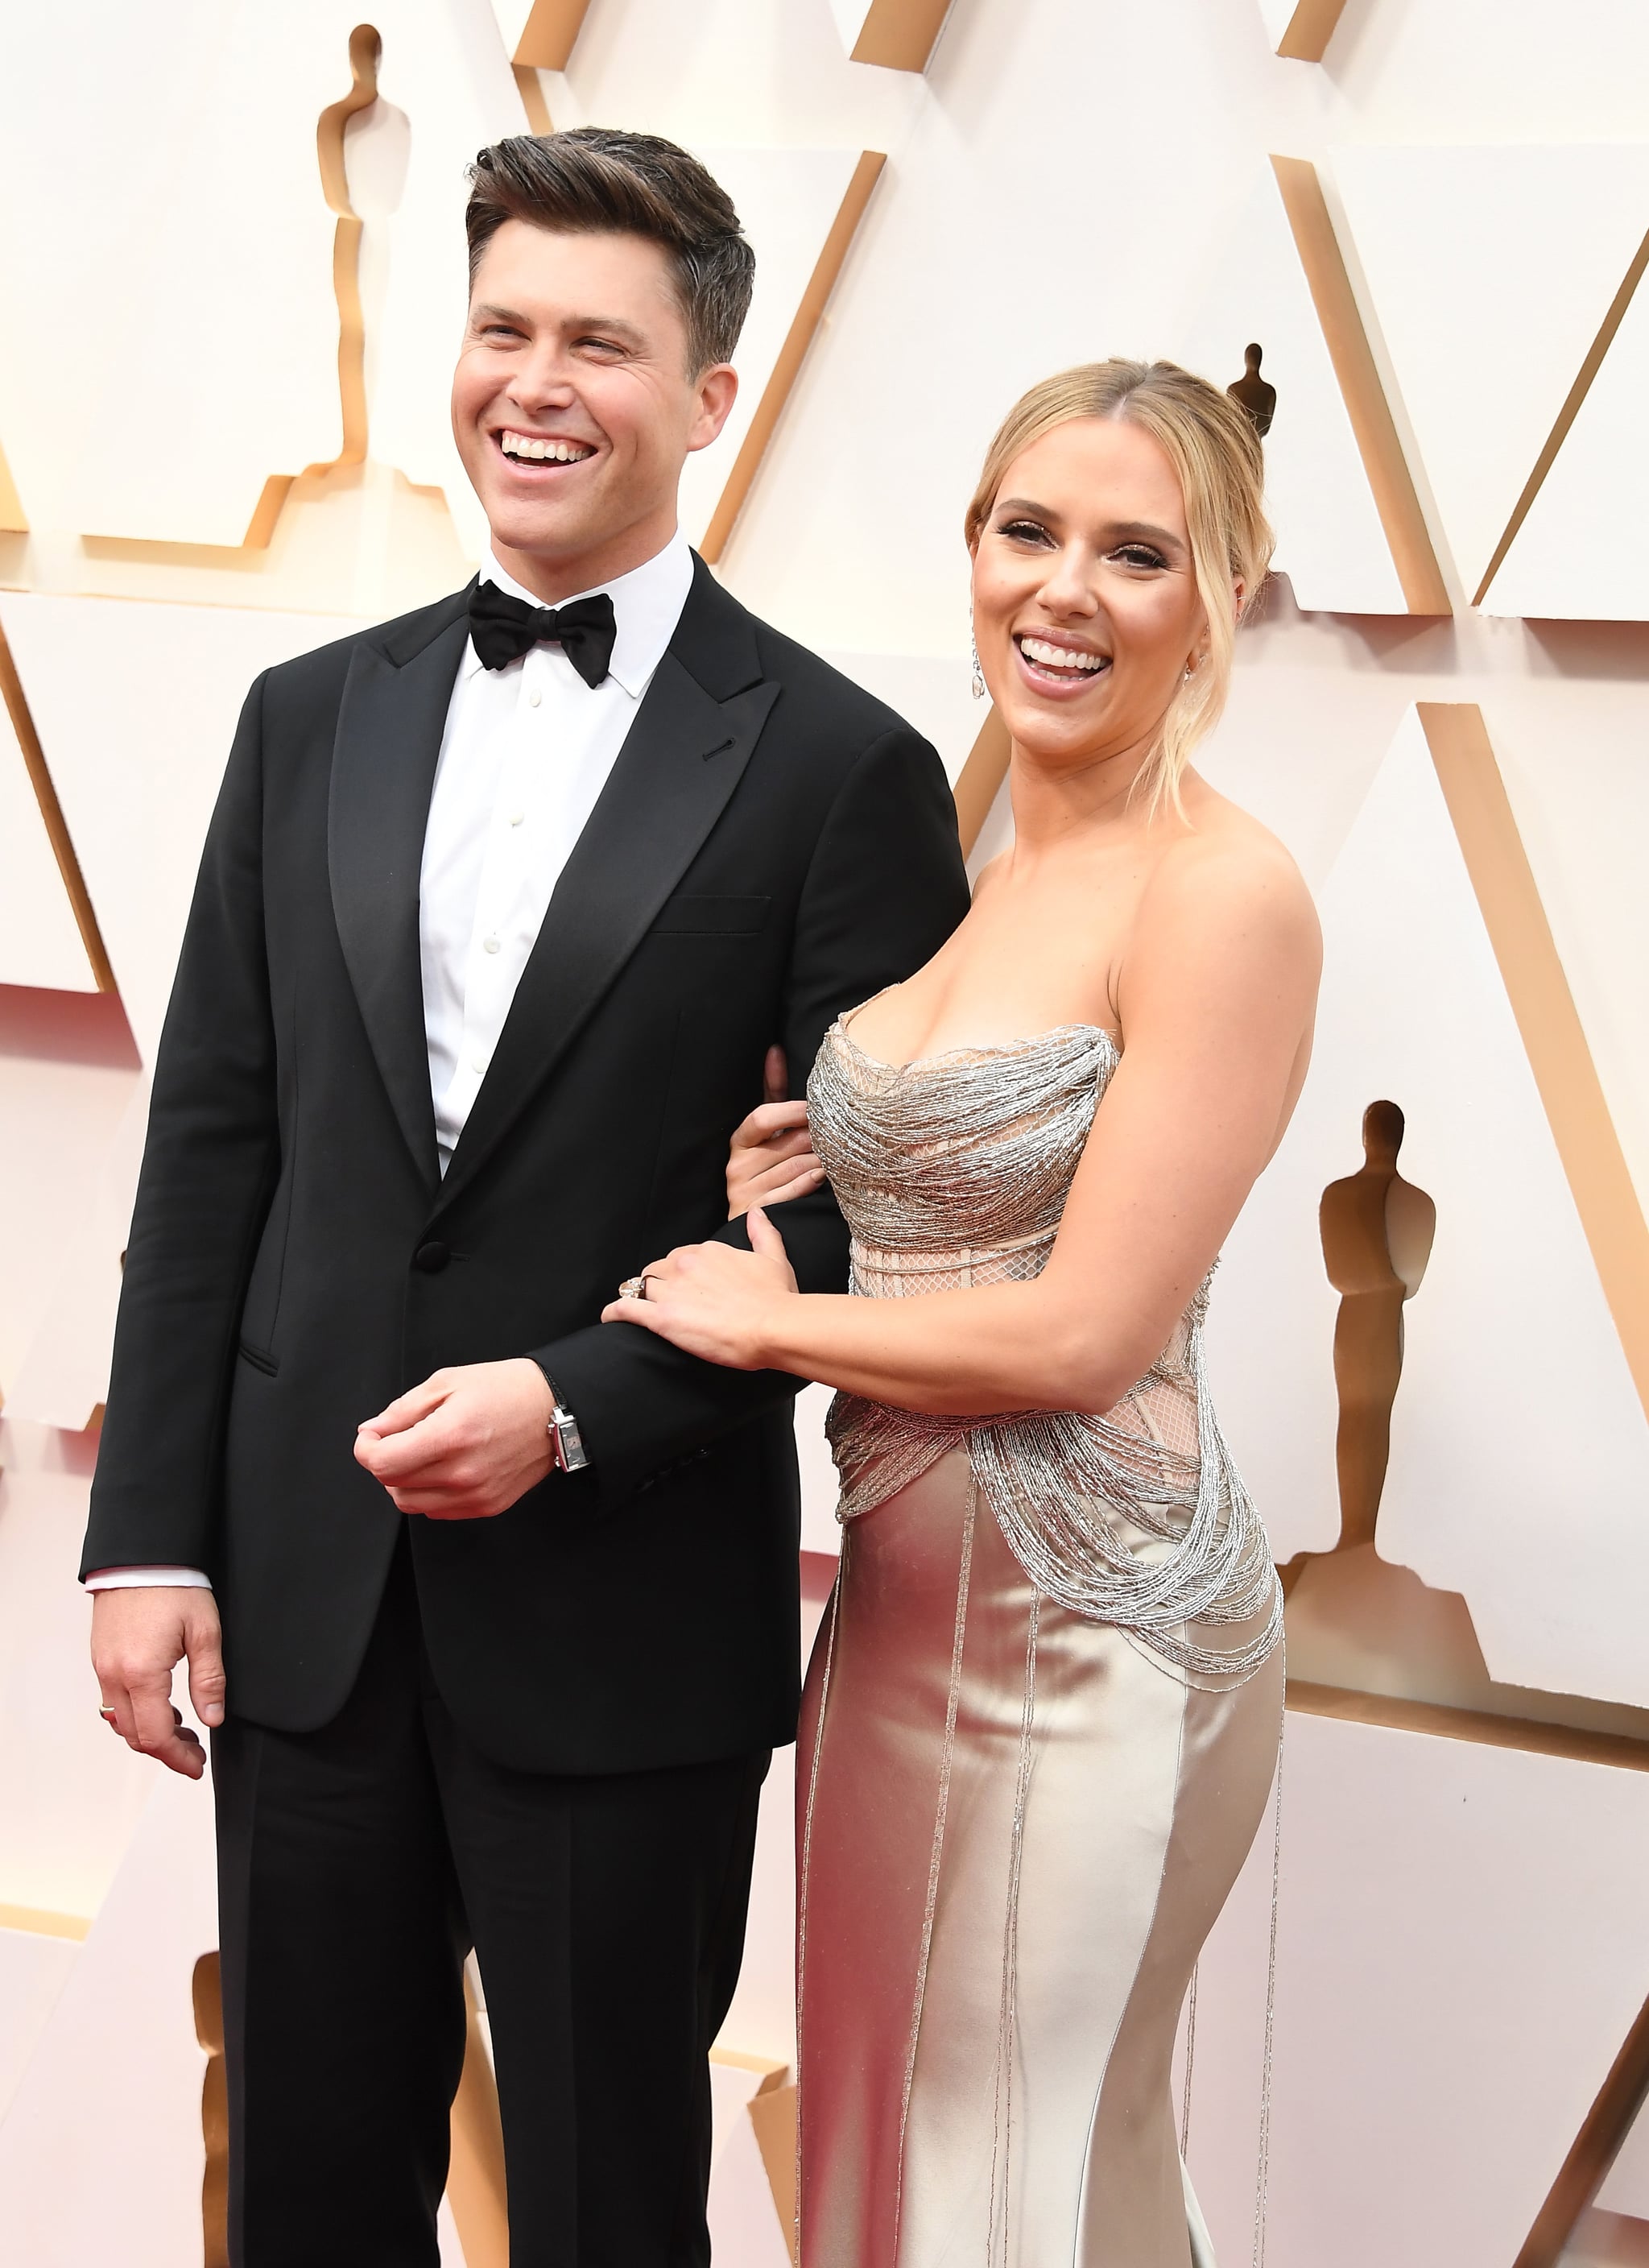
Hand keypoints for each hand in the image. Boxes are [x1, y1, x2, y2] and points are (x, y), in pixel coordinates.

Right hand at [91, 1587, 223, 1778]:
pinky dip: (136, 1713)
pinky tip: (162, 1705)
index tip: (196, 1766)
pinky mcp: (101, 1658)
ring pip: (121, 1721)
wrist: (141, 1556)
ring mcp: (103, 1667)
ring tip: (182, 1730)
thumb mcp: (205, 1631)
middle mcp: (115, 1675)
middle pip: (134, 1735)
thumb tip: (213, 1719)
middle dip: (165, 1751)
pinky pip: (113, 1701)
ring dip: (149, 1733)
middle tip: (194, 1753)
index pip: (155, 1736)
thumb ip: (209, 1680)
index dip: (177, 1757)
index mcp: (142, 1673)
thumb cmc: (174, 1586)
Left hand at [354, 1357, 555, 1519]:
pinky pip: (437, 1510)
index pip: (381, 1462)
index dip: (365, 1448)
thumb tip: (372, 1431)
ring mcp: (476, 1494)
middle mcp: (462, 1473)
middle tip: (398, 1438)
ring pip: (410, 1503)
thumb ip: (402, 1410)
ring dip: (403, 1480)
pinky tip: (442, 1468)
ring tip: (421, 1454)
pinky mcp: (487, 1506)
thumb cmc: (505, 1389)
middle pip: (391, 1484)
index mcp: (449, 1436)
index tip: (371, 1436)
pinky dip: (428, 1492)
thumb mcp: (448, 1382)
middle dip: (384, 1460)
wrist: (556, 1409)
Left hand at [601, 1206, 797, 1367]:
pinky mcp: (662, 1318)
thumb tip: (757, 1213)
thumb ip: (763, 1233)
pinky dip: (615, 1312)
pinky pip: (626, 1308)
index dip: (681, 1273)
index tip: (687, 1287)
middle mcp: (686, 1264)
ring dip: (640, 1297)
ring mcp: (672, 1291)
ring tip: (639, 1311)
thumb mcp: (774, 1259)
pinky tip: (610, 1317)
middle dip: (659, 1284)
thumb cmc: (777, 1298)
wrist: (774, 1328)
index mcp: (709, 1251)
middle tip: (668, 1302)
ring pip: (642, 1287)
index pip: (682, 1256)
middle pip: (658, 1270)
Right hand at [726, 1045, 822, 1218]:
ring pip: (796, 1166)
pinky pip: (793, 1191)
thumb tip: (775, 1051)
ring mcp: (745, 1191)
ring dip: (820, 1160)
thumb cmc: (764, 1167)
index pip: (762, 1117)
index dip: (791, 1111)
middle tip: (837, 1133)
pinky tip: (822, 1176)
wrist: (752, 1221)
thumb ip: (772, 1095)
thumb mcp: (766, 1131)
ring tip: (835, 1155)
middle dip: (816, 1138)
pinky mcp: (758, 1212)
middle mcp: (737, 1165)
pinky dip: (811, 1182)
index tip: (815, 1108)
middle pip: (789, 1142)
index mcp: (739, 1141)